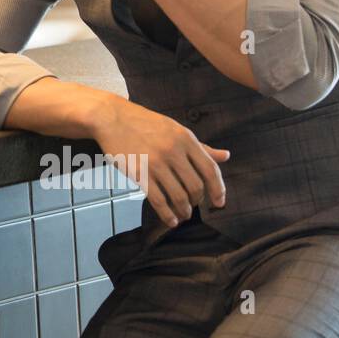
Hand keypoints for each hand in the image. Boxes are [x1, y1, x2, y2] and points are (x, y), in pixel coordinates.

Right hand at [91, 96, 229, 228]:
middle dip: (198, 202)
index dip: (218, 189)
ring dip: (184, 211)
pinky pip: (158, 200)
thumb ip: (201, 146)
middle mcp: (173, 151)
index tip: (219, 202)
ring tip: (183, 215)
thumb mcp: (176, 130)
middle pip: (196, 186)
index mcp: (185, 138)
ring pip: (178, 196)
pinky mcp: (139, 174)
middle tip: (194, 206)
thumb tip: (226, 156)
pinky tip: (170, 219)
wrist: (112, 118)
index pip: (210, 169)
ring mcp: (155, 163)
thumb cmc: (145, 123)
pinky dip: (167, 214)